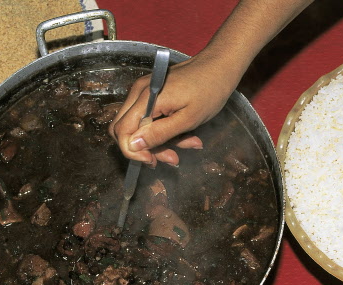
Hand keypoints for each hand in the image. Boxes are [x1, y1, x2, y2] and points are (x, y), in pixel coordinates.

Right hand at [109, 53, 238, 165]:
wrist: (220, 65)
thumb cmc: (209, 90)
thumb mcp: (188, 119)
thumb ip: (159, 133)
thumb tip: (132, 145)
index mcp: (146, 98)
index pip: (122, 130)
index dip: (132, 151)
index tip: (152, 161)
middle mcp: (139, 93)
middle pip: (125, 129)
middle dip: (145, 149)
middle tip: (171, 158)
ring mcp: (145, 92)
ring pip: (139, 126)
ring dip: (160, 141)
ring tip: (188, 144)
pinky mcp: (153, 94)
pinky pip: (150, 118)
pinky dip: (165, 130)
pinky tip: (186, 135)